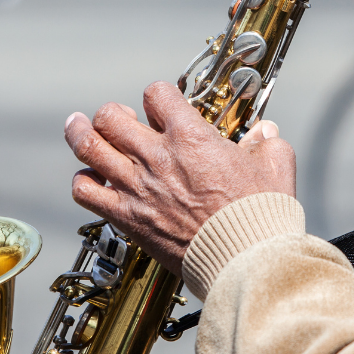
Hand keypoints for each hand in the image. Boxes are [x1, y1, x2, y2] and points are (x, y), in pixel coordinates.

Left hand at [64, 81, 295, 275]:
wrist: (244, 260)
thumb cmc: (260, 216)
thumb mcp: (276, 167)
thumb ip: (267, 143)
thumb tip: (265, 132)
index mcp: (190, 137)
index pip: (156, 93)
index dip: (157, 96)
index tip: (161, 108)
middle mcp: (156, 157)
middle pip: (110, 116)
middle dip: (112, 113)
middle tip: (118, 119)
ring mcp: (136, 187)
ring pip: (88, 146)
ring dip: (80, 133)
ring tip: (78, 127)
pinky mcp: (126, 217)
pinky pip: (85, 191)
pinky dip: (83, 181)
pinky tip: (92, 179)